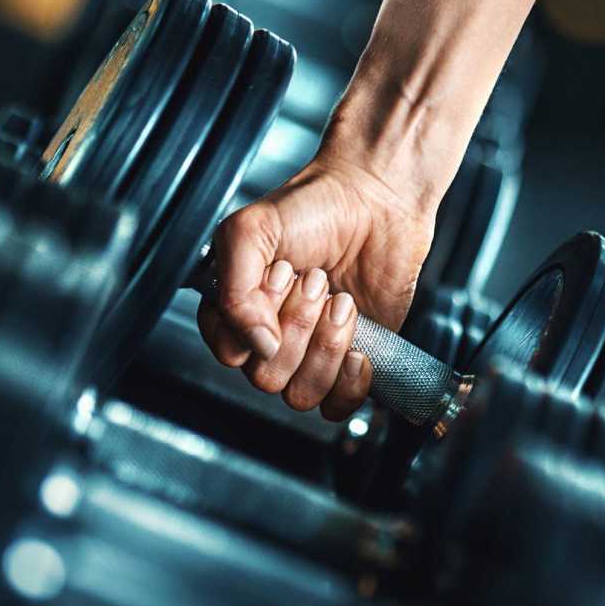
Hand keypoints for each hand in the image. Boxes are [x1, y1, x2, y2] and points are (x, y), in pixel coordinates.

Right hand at [197, 147, 435, 420]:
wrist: (376, 199)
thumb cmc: (314, 207)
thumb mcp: (251, 231)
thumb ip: (234, 289)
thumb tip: (257, 345)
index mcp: (236, 308)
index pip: (227, 350)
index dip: (254, 322)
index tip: (279, 276)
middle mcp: (269, 335)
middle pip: (265, 376)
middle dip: (297, 326)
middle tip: (316, 280)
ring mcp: (310, 352)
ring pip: (300, 393)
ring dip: (325, 346)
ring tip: (341, 301)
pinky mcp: (349, 361)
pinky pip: (337, 406)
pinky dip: (349, 382)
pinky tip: (358, 345)